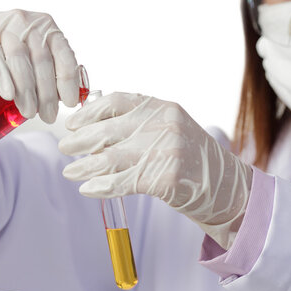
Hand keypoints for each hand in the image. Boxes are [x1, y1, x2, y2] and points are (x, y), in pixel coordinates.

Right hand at [0, 9, 78, 122]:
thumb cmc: (3, 55)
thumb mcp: (30, 61)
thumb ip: (49, 73)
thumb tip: (67, 99)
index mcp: (46, 28)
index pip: (64, 54)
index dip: (68, 80)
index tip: (69, 103)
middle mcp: (26, 22)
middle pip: (42, 60)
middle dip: (47, 93)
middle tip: (48, 116)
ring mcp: (2, 26)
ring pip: (19, 59)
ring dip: (27, 90)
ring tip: (30, 112)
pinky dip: (3, 77)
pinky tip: (9, 95)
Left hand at [58, 93, 252, 248]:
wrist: (226, 187)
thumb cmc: (191, 158)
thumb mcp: (170, 129)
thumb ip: (140, 123)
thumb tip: (94, 129)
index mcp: (162, 107)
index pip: (117, 101)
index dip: (89, 112)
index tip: (72, 123)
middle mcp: (163, 124)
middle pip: (108, 130)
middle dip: (80, 141)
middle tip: (64, 148)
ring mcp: (165, 151)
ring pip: (109, 158)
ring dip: (84, 166)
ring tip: (69, 171)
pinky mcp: (165, 178)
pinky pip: (121, 182)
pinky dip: (100, 186)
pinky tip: (87, 188)